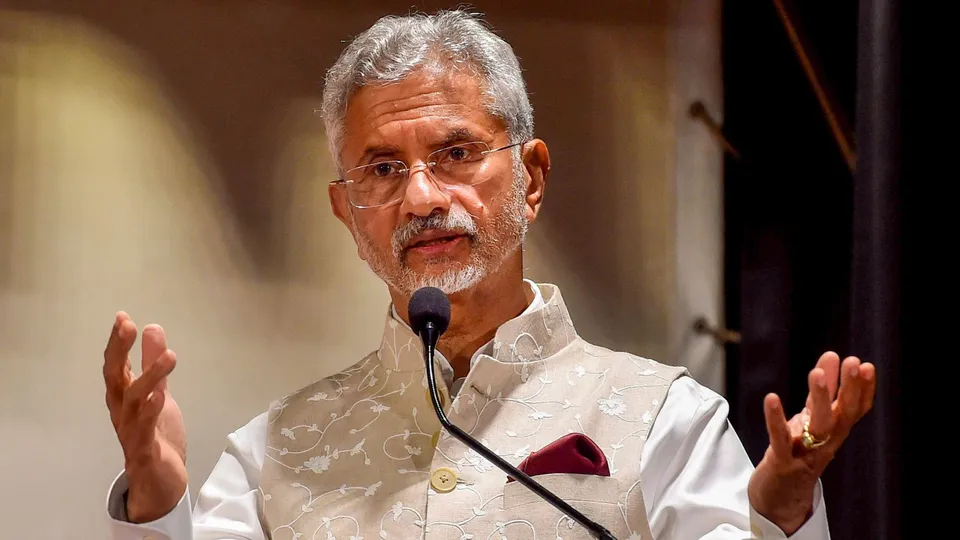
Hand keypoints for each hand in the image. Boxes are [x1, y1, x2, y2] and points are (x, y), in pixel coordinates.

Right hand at [103, 312, 186, 522]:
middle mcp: (123, 411)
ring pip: (133, 401)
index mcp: (124, 397)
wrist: (160, 482)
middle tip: (126, 326)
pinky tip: (160, 396)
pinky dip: (151, 411)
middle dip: (119, 351)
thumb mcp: (158, 393)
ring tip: (168, 356)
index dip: (117, 342)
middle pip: (115, 378)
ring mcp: (132, 430)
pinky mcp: (145, 450)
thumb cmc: (156, 436)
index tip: (122, 317)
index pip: (117, 365)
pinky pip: (145, 429)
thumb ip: (154, 365)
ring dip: (149, 378)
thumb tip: (152, 329)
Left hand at [748, 351, 875, 534]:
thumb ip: (823, 390)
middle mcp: (826, 443)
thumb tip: (833, 356)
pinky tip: (772, 397)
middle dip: (850, 388)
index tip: (866, 365)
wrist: (779, 498)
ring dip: (820, 398)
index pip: (856, 410)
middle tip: (854, 362)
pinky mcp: (782, 462)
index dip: (864, 389)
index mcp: (835, 432)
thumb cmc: (798, 452)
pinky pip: (780, 439)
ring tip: (816, 372)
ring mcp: (805, 454)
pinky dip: (776, 419)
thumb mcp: (812, 419)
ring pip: (818, 426)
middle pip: (843, 415)